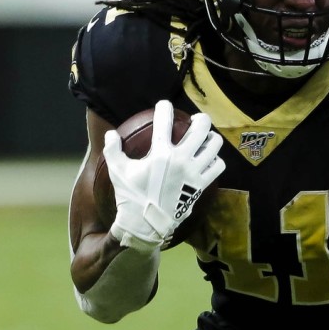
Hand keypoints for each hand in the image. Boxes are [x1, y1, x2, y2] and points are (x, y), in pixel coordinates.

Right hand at [105, 100, 224, 250]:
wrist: (146, 225)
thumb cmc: (131, 197)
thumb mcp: (118, 172)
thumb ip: (113, 150)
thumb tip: (111, 134)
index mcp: (160, 154)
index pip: (164, 121)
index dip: (164, 108)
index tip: (164, 105)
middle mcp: (181, 160)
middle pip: (201, 128)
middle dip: (200, 118)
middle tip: (195, 119)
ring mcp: (194, 172)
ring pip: (214, 145)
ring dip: (211, 138)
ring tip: (206, 137)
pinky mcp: (202, 184)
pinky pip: (218, 166)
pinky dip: (216, 160)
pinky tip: (209, 159)